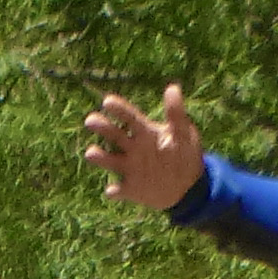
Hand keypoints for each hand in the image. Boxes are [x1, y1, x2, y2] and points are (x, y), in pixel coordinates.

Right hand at [86, 83, 207, 212]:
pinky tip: (112, 191)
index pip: (129, 118)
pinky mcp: (130, 189)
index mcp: (145, 133)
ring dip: (100, 157)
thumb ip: (176, 114)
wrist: (187, 188)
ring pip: (110, 161)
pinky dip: (114, 191)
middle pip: (114, 135)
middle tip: (91, 120)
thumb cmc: (184, 155)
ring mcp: (129, 169)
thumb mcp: (184, 134)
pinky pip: (119, 190)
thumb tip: (173, 87)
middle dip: (102, 128)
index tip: (107, 101)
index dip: (119, 109)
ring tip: (90, 152)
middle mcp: (132, 149)